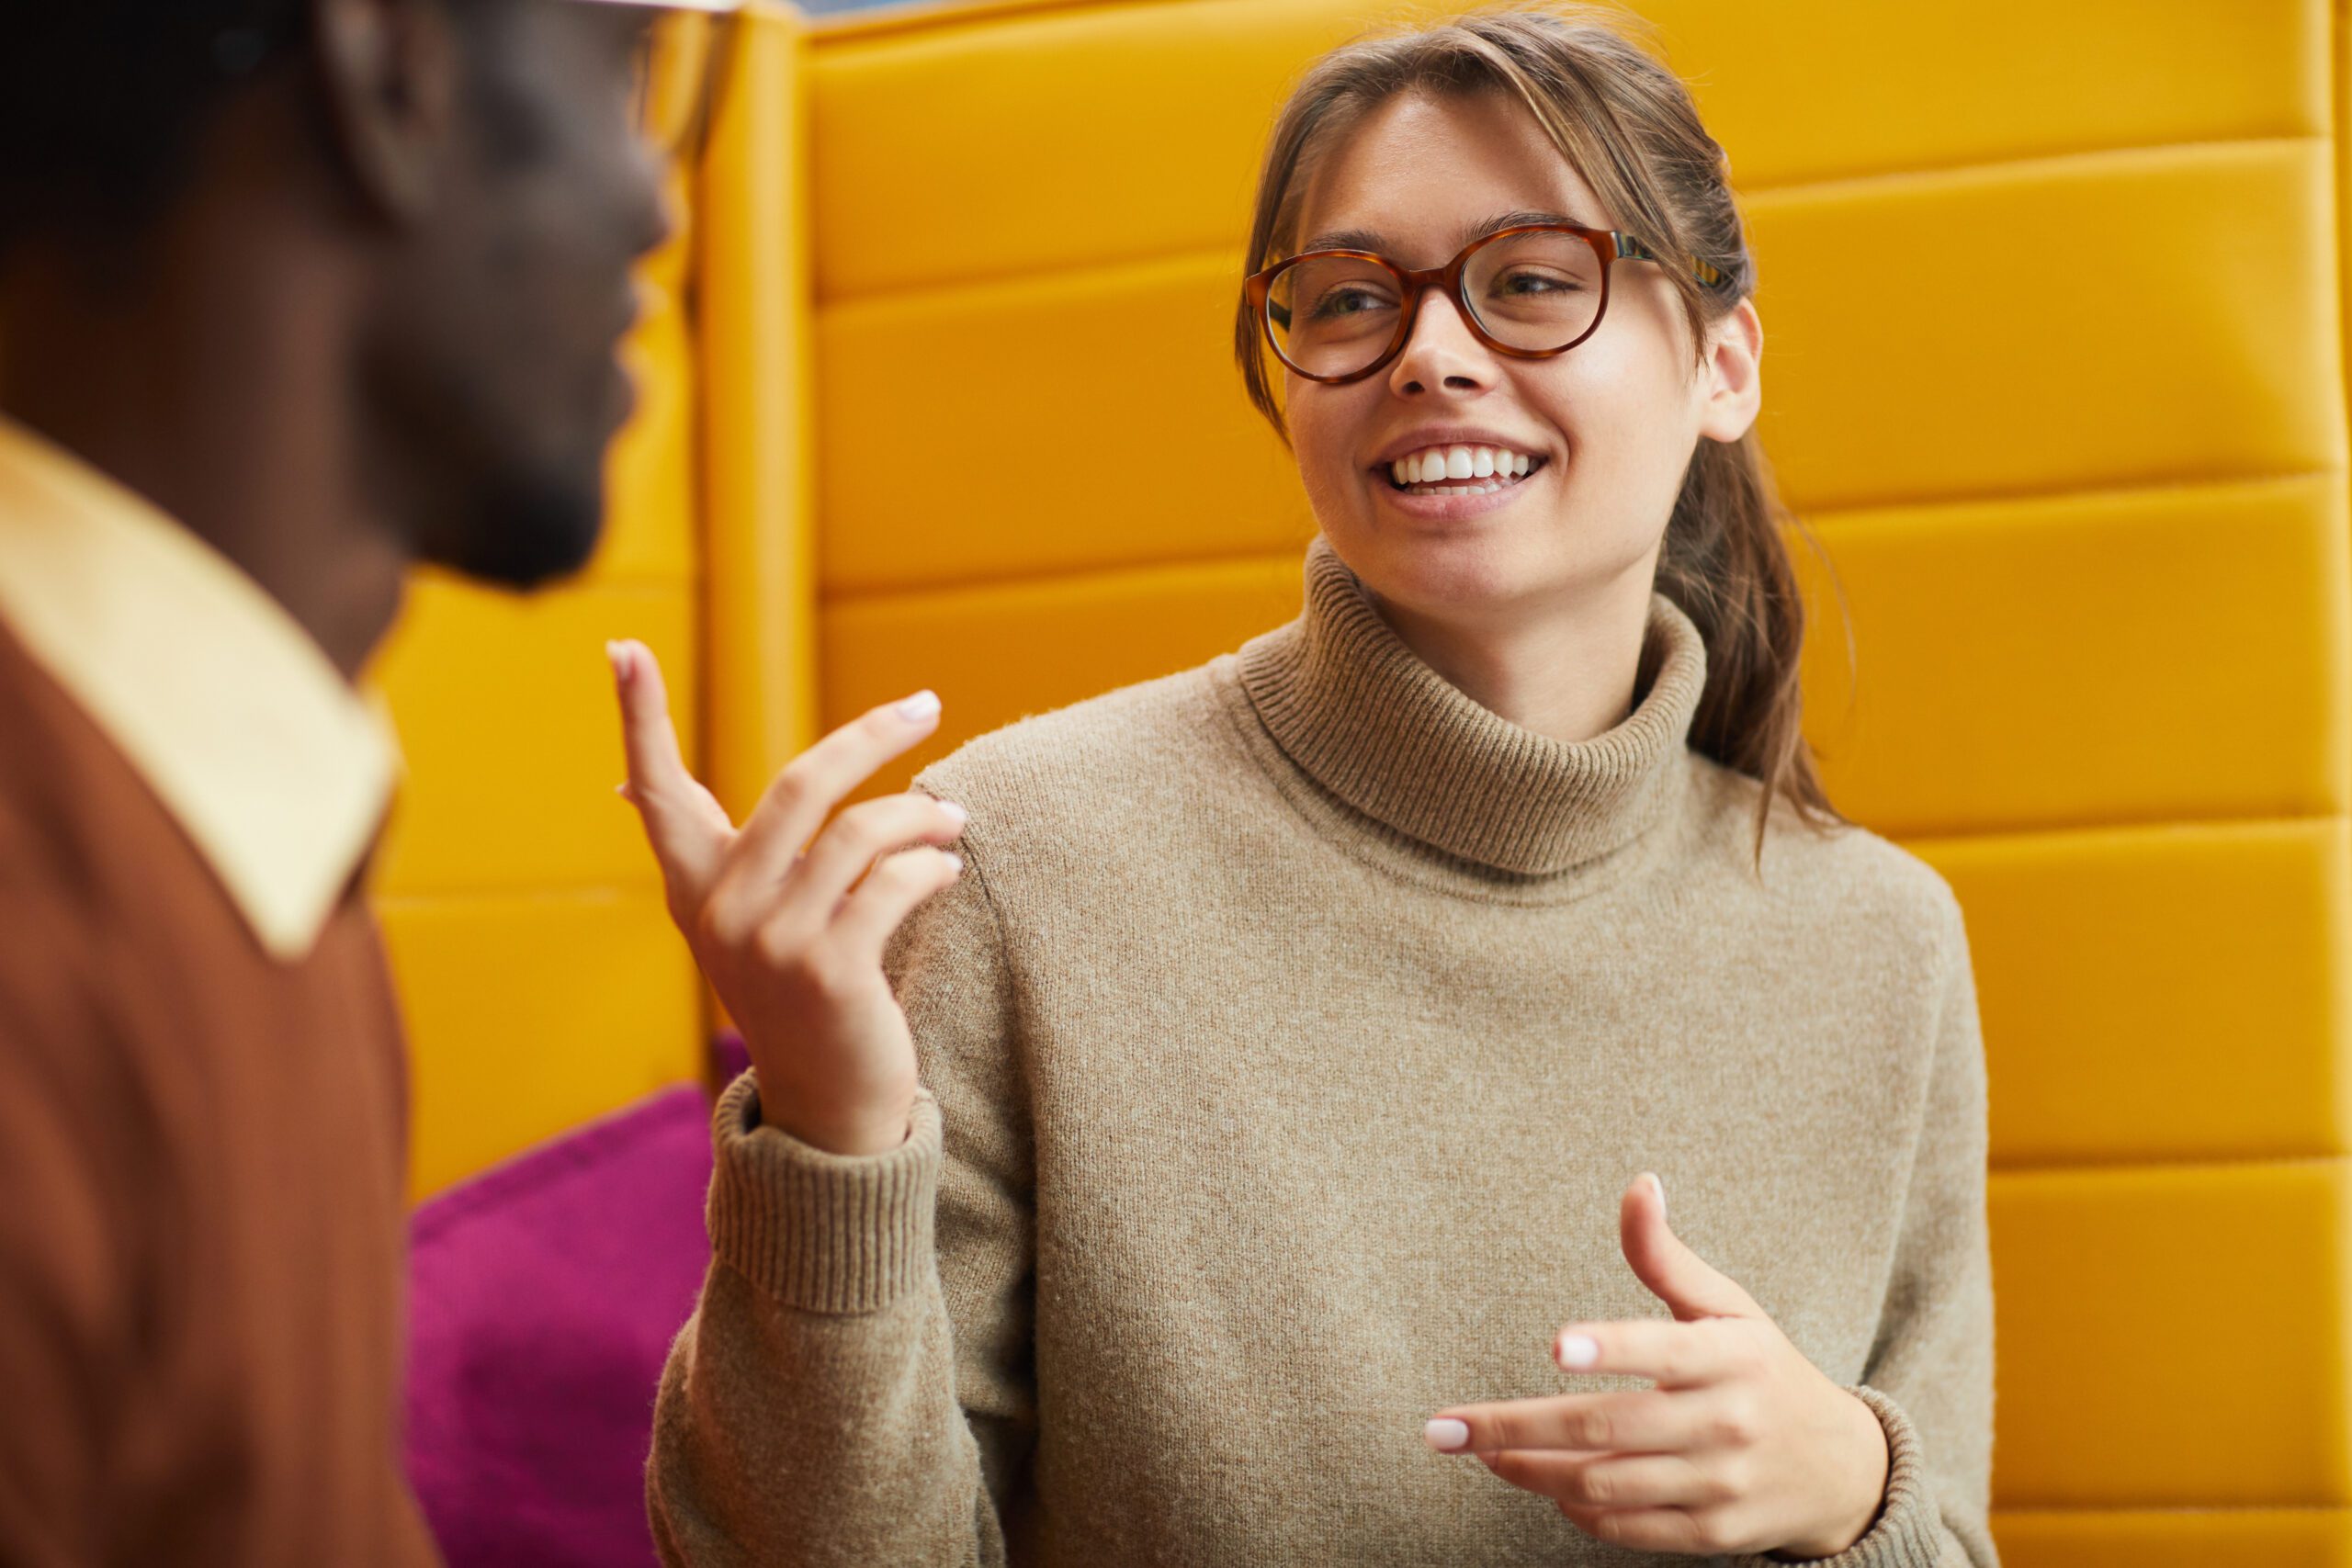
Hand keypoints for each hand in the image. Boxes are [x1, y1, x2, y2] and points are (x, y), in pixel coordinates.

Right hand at [607, 639, 966, 1155]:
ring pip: (862, 831)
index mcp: (695, 889)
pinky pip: (894, 883)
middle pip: (802, 782)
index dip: (639, 717)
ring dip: (922, 816)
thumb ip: (738, 857)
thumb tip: (647, 787)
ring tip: (953, 820)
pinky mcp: (829, 970)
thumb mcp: (754, 924)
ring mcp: (772, 941)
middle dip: (873, 733)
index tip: (622, 646)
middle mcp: (722, 910)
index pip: (656, 790)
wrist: (828, 1109)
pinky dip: (931, 867)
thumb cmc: (801, 998)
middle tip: (928, 705)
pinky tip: (945, 871)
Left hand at [1424, 1174, 1889, 1559]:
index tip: (1554, 1344)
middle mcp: (1728, 1422)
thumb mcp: (1727, 1306)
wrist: (1842, 1469)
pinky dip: (1578, 1509)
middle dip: (1515, 1429)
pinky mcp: (1714, 1535)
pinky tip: (1545, 1485)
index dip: (1611, 1347)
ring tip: (1482, 1453)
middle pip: (1606, 1427)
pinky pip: (1628, 1528)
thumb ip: (1667, 1257)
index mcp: (1732, 1355)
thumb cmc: (1762, 1369)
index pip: (1664, 1350)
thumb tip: (1638, 1183)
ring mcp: (1722, 1484)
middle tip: (1446, 1427)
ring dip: (1531, 1470)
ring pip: (1606, 1483)